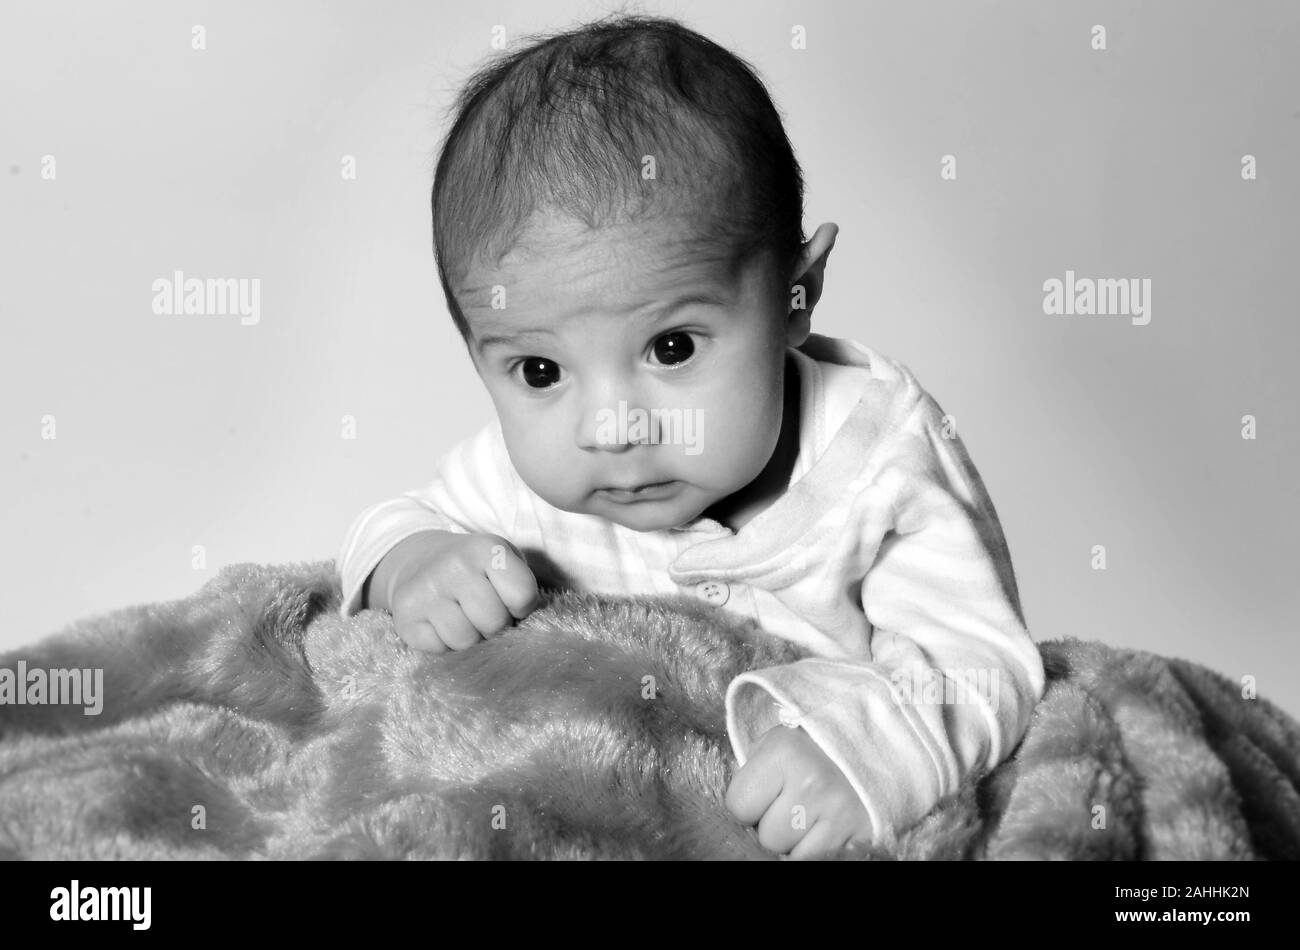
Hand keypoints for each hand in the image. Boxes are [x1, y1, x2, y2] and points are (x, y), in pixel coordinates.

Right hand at [378, 531, 539, 652]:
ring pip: (465, 641)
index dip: (522, 608)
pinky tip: (441, 625)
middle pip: (494, 623)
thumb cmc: (475, 569)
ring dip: (470, 639)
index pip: (523, 596)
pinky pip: (439, 650)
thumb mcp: (505, 561)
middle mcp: (454, 566)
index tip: (511, 602)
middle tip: (485, 616)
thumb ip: (522, 588)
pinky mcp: (405, 617)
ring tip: (465, 620)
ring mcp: (425, 591)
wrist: (419, 561)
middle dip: (496, 628)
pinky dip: (444, 645)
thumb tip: (526, 633)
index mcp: (486, 549)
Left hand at [725, 724, 873, 858]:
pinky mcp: (863, 833)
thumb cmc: (811, 746)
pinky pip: (823, 860)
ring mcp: (840, 811)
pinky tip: (827, 827)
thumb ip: (751, 775)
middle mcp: (812, 782)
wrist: (871, 741)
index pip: (738, 806)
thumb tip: (736, 818)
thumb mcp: (774, 744)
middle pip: (768, 837)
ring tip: (811, 814)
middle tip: (793, 803)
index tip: (765, 792)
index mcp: (783, 752)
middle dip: (775, 825)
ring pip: (794, 855)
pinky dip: (821, 849)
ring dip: (799, 841)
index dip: (748, 804)